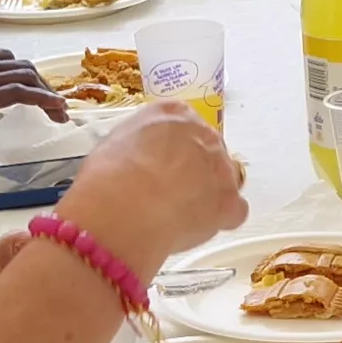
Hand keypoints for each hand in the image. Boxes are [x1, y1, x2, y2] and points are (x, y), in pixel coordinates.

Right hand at [0, 50, 66, 141]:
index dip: (19, 72)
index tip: (30, 87)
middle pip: (17, 64)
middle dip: (38, 81)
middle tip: (50, 101)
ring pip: (24, 75)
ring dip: (46, 91)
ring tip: (59, 110)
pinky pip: (22, 92)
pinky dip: (44, 99)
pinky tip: (55, 110)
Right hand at [53, 103, 246, 273]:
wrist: (122, 207)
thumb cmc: (108, 175)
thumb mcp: (116, 142)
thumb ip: (140, 143)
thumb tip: (140, 157)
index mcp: (173, 113)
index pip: (185, 126)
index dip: (175, 150)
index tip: (164, 164)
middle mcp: (203, 134)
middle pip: (208, 152)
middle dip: (194, 172)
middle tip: (169, 194)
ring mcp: (221, 167)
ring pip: (223, 181)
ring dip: (208, 196)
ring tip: (177, 215)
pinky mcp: (230, 201)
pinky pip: (233, 212)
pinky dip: (219, 222)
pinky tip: (193, 228)